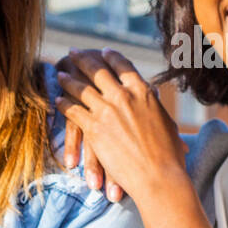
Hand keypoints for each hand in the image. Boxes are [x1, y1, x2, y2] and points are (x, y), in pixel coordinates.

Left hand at [55, 48, 188, 202]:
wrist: (159, 176)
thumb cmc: (170, 154)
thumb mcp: (166, 122)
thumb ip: (154, 106)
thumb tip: (153, 96)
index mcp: (143, 91)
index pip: (123, 66)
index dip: (111, 57)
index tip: (103, 52)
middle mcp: (123, 95)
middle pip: (98, 70)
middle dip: (83, 60)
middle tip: (73, 53)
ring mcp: (107, 110)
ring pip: (81, 88)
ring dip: (68, 80)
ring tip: (59, 75)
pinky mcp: (94, 128)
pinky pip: (73, 110)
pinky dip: (63, 104)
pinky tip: (57, 102)